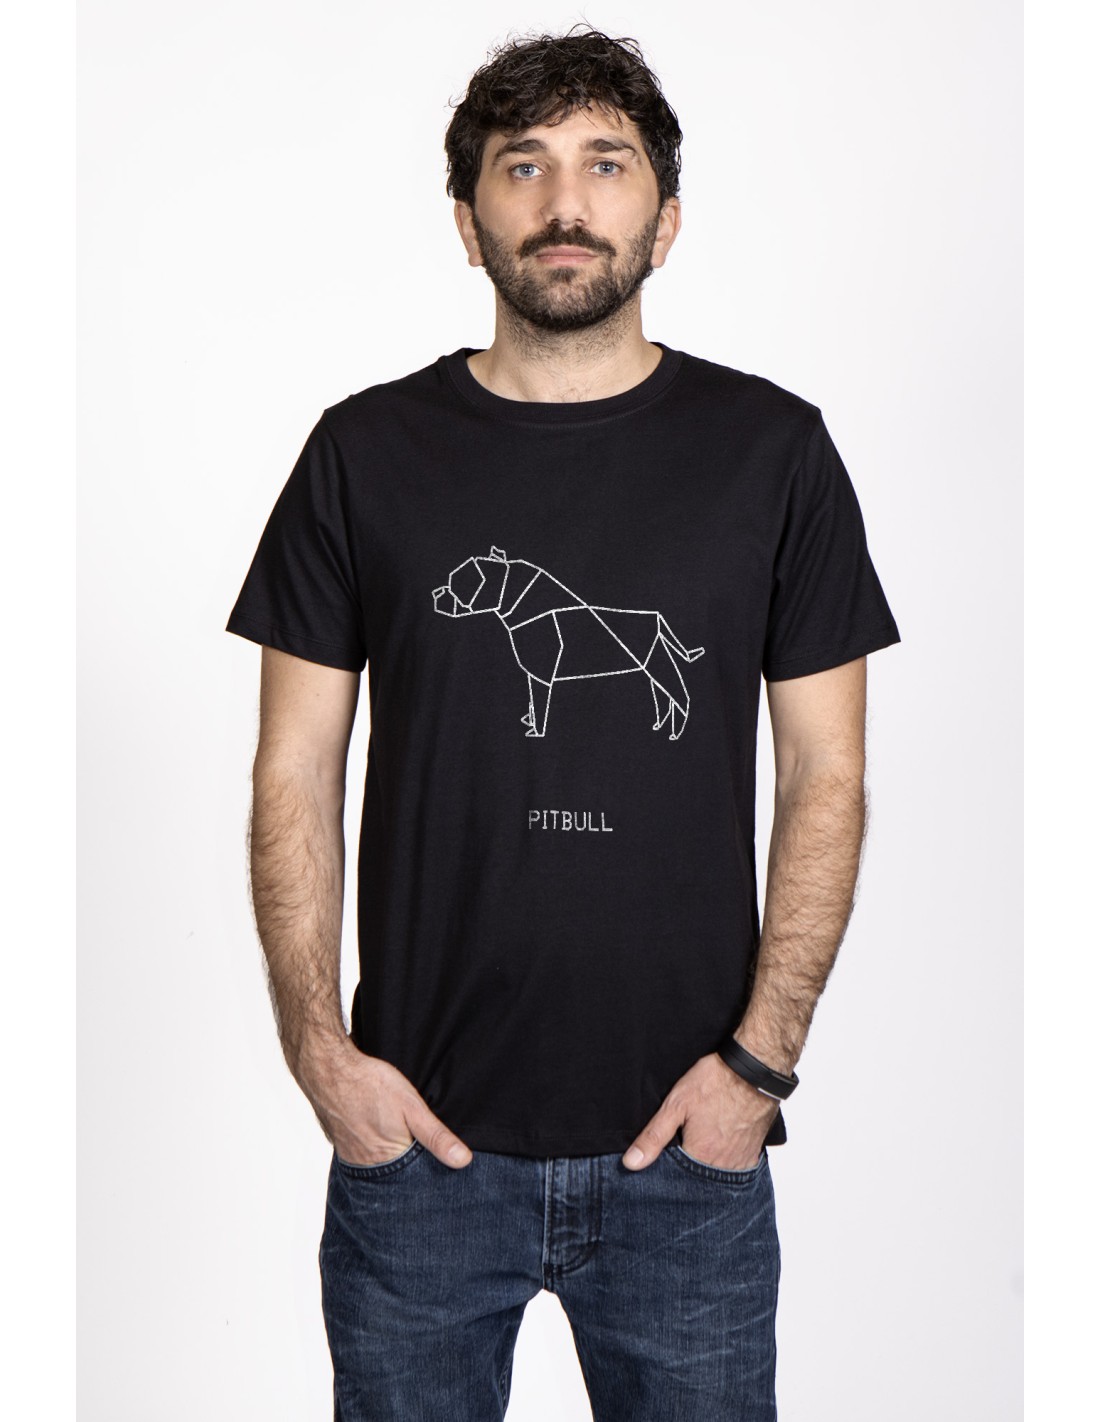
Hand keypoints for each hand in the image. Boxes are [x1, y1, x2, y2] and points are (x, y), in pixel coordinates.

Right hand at [297, 1036, 473, 1169]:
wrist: (328, 1068)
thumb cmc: (370, 1084)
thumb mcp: (412, 1106)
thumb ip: (436, 1136)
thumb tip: (463, 1161)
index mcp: (388, 1160)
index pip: (416, 1181)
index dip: (430, 1173)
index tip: (442, 1169)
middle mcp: (367, 1166)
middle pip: (397, 1177)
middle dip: (411, 1169)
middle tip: (418, 1149)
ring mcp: (351, 1156)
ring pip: (380, 1167)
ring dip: (392, 1160)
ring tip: (400, 1141)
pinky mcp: (342, 1145)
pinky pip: (364, 1156)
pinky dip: (375, 1151)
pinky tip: (380, 1134)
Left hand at [622, 1052, 778, 1170]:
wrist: (753, 1070)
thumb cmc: (715, 1082)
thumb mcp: (676, 1104)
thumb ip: (653, 1136)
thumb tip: (631, 1163)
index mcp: (700, 1156)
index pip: (676, 1179)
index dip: (666, 1169)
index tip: (664, 1155)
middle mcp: (722, 1166)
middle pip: (697, 1180)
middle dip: (686, 1171)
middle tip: (684, 1144)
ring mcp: (740, 1162)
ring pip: (716, 1176)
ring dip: (705, 1168)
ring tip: (700, 1145)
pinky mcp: (752, 1154)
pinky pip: (735, 1170)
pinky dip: (723, 1163)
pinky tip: (717, 1147)